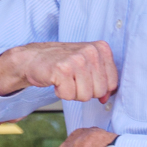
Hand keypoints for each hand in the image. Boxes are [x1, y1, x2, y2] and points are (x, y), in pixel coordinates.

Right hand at [0, 41, 117, 103]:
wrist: (34, 58)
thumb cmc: (63, 63)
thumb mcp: (88, 65)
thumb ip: (102, 80)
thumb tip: (106, 98)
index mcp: (101, 49)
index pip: (112, 83)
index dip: (98, 89)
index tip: (86, 80)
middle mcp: (91, 51)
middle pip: (99, 91)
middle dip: (85, 92)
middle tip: (73, 80)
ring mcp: (77, 59)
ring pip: (85, 96)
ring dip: (72, 92)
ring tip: (65, 79)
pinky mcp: (62, 69)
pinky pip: (68, 95)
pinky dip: (61, 93)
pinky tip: (57, 80)